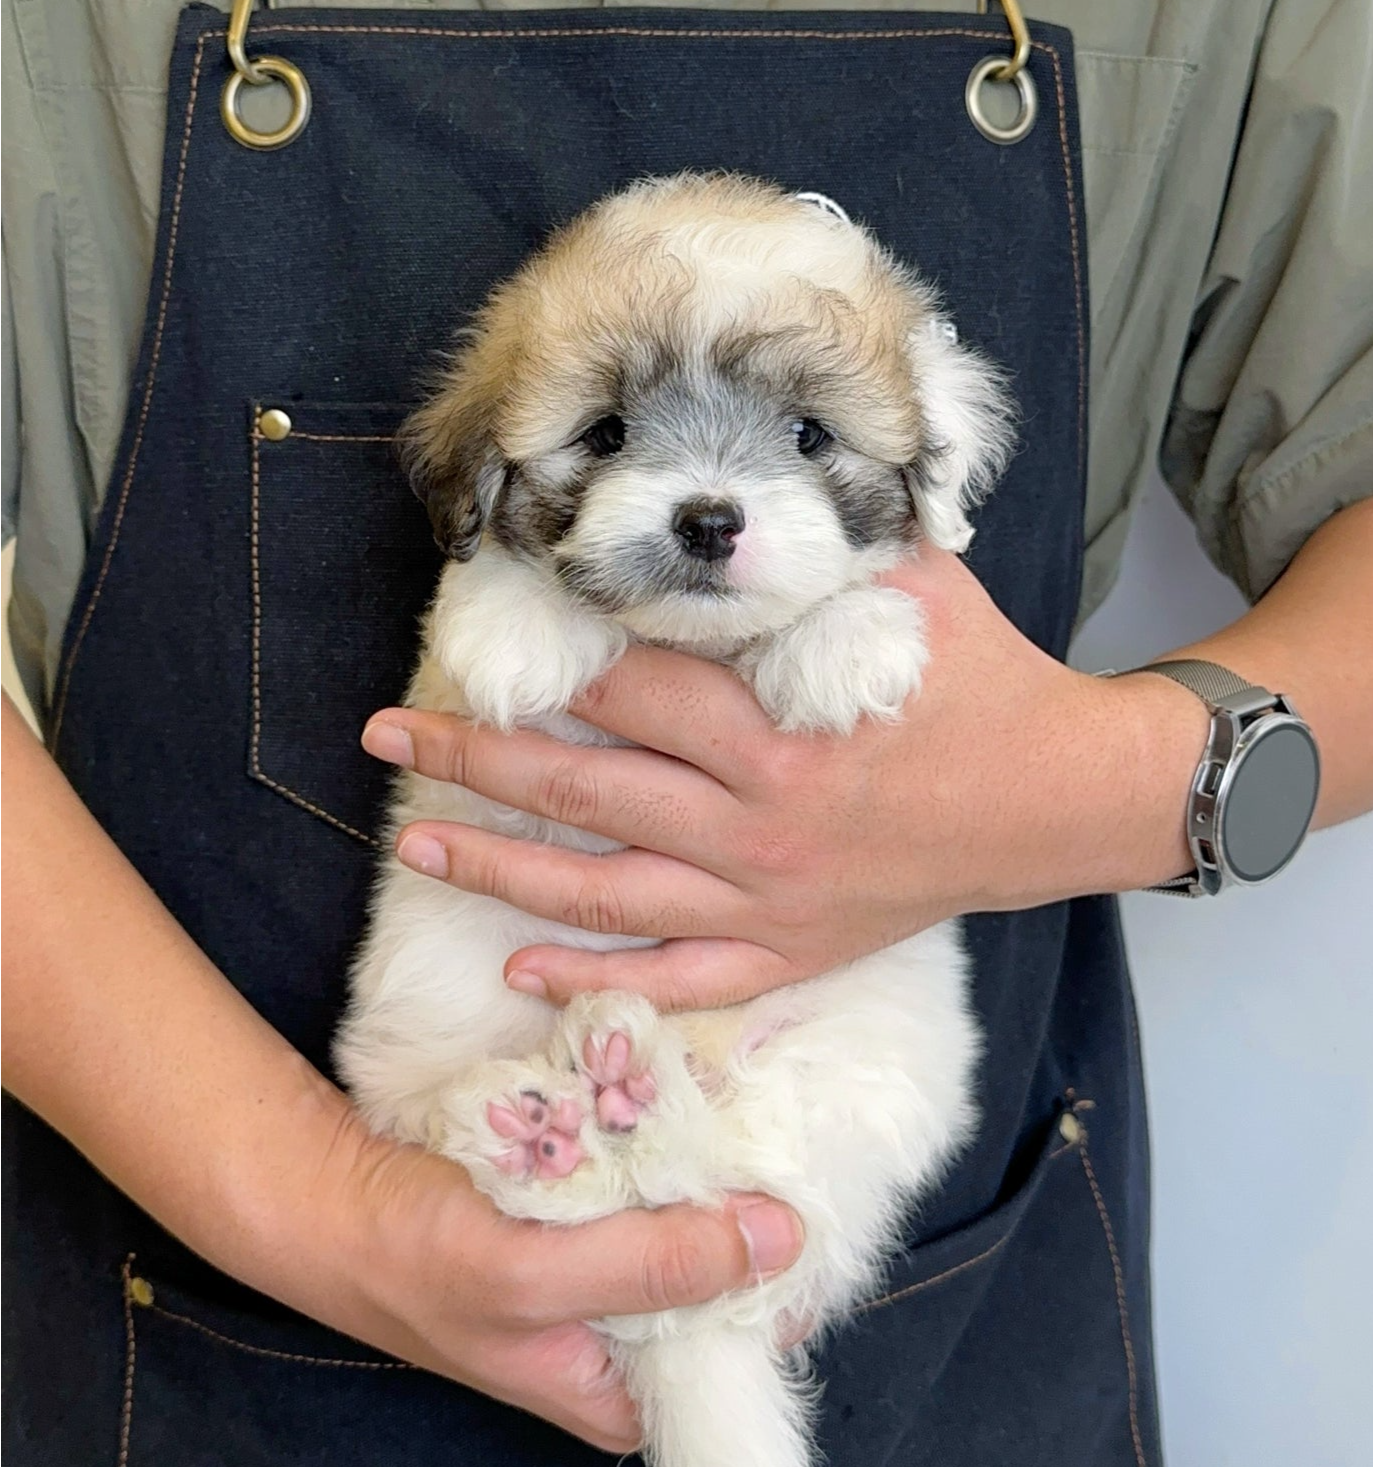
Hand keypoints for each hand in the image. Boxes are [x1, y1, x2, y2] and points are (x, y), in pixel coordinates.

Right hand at [0, 692, 801, 1455]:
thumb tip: (779, 1240)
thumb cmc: (414, 1261)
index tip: (813, 1208)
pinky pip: (652, 1172)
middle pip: (725, 1281)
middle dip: (757, 1212)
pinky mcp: (585, 1204)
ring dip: (717, 1164)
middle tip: (788, 1137)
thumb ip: (654, 1267)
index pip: (741, 1356)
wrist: (320, 1195)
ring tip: (753, 1103)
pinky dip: (669, 1133)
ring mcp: (606, 1266)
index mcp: (621, 1393)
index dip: (784, 1290)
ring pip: (693, 1218)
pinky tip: (694, 1086)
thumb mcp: (536, 1277)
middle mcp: (624, 1337)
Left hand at [363, 549, 1207, 1011]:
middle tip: (387, 736)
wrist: (1060, 800)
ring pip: (605, 894)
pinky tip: (521, 970)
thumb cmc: (983, 684)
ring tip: (414, 843)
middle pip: (585, 788)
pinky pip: (677, 979)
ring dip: (501, 868)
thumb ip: (817, 545)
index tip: (468, 643)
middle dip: (474, 759)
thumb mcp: (912, 587)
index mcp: (778, 732)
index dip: (541, 665)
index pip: (628, 691)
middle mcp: (757, 825)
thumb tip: (734, 487)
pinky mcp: (788, 952)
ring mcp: (766, 902)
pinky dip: (597, 979)